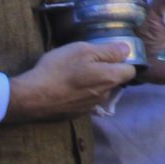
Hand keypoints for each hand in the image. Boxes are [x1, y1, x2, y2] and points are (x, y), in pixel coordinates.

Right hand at [5, 41, 136, 120]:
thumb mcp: (83, 51)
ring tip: (75, 72)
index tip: (111, 53)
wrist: (33, 97)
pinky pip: (87, 99)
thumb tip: (127, 49)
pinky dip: (82, 92)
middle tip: (88, 60)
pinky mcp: (78, 113)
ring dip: (93, 82)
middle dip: (107, 70)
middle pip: (115, 80)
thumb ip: (108, 51)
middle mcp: (105, 95)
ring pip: (100, 90)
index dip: (124, 60)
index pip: (131, 70)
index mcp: (110, 78)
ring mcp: (92, 107)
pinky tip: (67, 86)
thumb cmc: (59, 69)